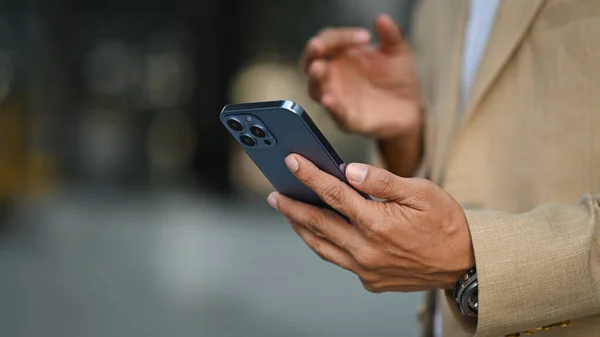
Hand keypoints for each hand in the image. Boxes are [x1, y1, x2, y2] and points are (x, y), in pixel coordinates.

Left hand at [267, 154, 474, 291]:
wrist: (465, 262)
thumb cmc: (445, 222)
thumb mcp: (420, 191)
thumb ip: (381, 180)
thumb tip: (349, 171)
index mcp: (377, 223)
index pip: (333, 193)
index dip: (309, 175)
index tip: (291, 162)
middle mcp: (366, 249)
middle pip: (318, 223)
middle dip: (292, 207)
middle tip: (275, 195)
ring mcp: (366, 269)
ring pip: (323, 246)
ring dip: (302, 229)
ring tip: (289, 213)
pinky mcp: (371, 281)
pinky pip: (339, 260)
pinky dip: (325, 244)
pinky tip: (320, 232)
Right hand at [300, 14, 420, 139]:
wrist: (411, 107)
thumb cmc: (397, 77)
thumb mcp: (397, 51)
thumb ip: (391, 35)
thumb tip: (382, 19)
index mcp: (340, 57)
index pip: (328, 41)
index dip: (341, 37)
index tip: (366, 37)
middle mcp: (334, 77)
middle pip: (310, 64)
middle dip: (311, 54)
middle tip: (318, 45)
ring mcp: (338, 99)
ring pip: (315, 90)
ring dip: (314, 79)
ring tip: (318, 68)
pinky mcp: (349, 120)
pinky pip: (336, 115)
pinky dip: (332, 108)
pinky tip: (329, 99)